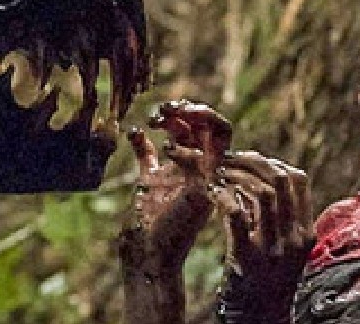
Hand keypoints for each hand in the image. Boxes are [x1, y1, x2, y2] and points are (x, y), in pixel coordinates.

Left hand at [118, 100, 230, 323]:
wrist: (147, 250)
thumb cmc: (148, 219)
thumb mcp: (147, 178)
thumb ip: (147, 155)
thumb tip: (138, 131)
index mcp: (196, 165)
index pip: (204, 128)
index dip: (185, 113)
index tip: (159, 113)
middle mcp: (207, 170)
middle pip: (217, 125)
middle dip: (193, 108)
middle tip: (165, 108)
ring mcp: (209, 179)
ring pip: (221, 133)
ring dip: (195, 116)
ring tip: (163, 117)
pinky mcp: (204, 191)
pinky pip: (204, 158)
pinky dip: (183, 148)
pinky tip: (164, 151)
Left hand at [210, 151, 313, 320]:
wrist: (260, 316)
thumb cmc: (267, 278)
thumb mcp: (284, 248)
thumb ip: (279, 218)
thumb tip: (258, 180)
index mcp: (305, 231)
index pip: (299, 179)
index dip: (272, 162)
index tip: (249, 161)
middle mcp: (294, 237)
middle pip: (280, 179)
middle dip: (252, 161)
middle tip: (228, 159)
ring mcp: (273, 247)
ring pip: (262, 191)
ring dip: (236, 174)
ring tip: (217, 173)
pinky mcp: (247, 256)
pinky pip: (236, 214)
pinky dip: (223, 196)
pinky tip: (212, 192)